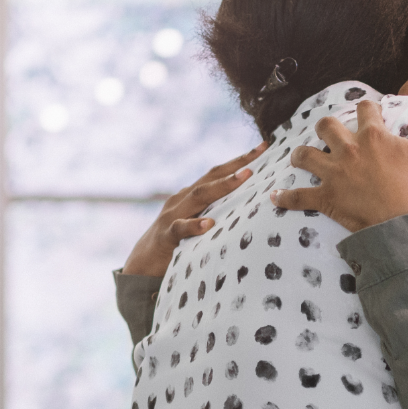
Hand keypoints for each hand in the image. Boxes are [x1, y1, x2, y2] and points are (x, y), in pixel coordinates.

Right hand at [121, 143, 266, 275]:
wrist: (144, 262)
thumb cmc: (179, 241)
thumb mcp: (200, 221)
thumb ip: (219, 212)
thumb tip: (253, 208)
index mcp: (193, 194)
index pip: (218, 172)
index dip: (240, 159)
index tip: (264, 145)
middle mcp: (183, 198)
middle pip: (212, 176)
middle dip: (237, 163)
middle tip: (260, 152)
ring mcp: (173, 214)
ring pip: (199, 196)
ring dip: (223, 186)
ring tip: (244, 177)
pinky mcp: (166, 235)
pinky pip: (180, 228)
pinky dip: (194, 225)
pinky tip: (209, 224)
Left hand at [269, 100, 407, 232]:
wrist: (406, 224)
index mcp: (373, 136)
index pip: (365, 109)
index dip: (368, 108)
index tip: (371, 114)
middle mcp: (348, 150)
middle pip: (326, 126)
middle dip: (327, 126)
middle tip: (331, 134)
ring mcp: (334, 174)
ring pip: (304, 155)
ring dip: (301, 154)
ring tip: (301, 157)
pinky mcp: (326, 198)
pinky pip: (298, 197)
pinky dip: (285, 198)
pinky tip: (275, 197)